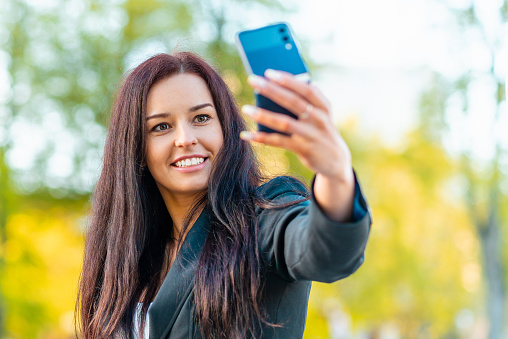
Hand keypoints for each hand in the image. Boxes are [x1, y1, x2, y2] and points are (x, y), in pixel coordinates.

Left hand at [240, 69, 355, 220]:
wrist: (336, 161)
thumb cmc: (320, 130)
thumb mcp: (320, 114)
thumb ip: (306, 100)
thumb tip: (281, 84)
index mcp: (323, 106)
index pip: (305, 89)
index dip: (288, 80)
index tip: (269, 72)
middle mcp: (319, 119)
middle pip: (293, 102)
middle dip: (271, 90)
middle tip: (253, 81)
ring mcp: (311, 135)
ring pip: (284, 123)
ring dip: (264, 115)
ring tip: (246, 109)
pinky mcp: (304, 150)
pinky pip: (279, 142)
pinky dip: (262, 138)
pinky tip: (246, 135)